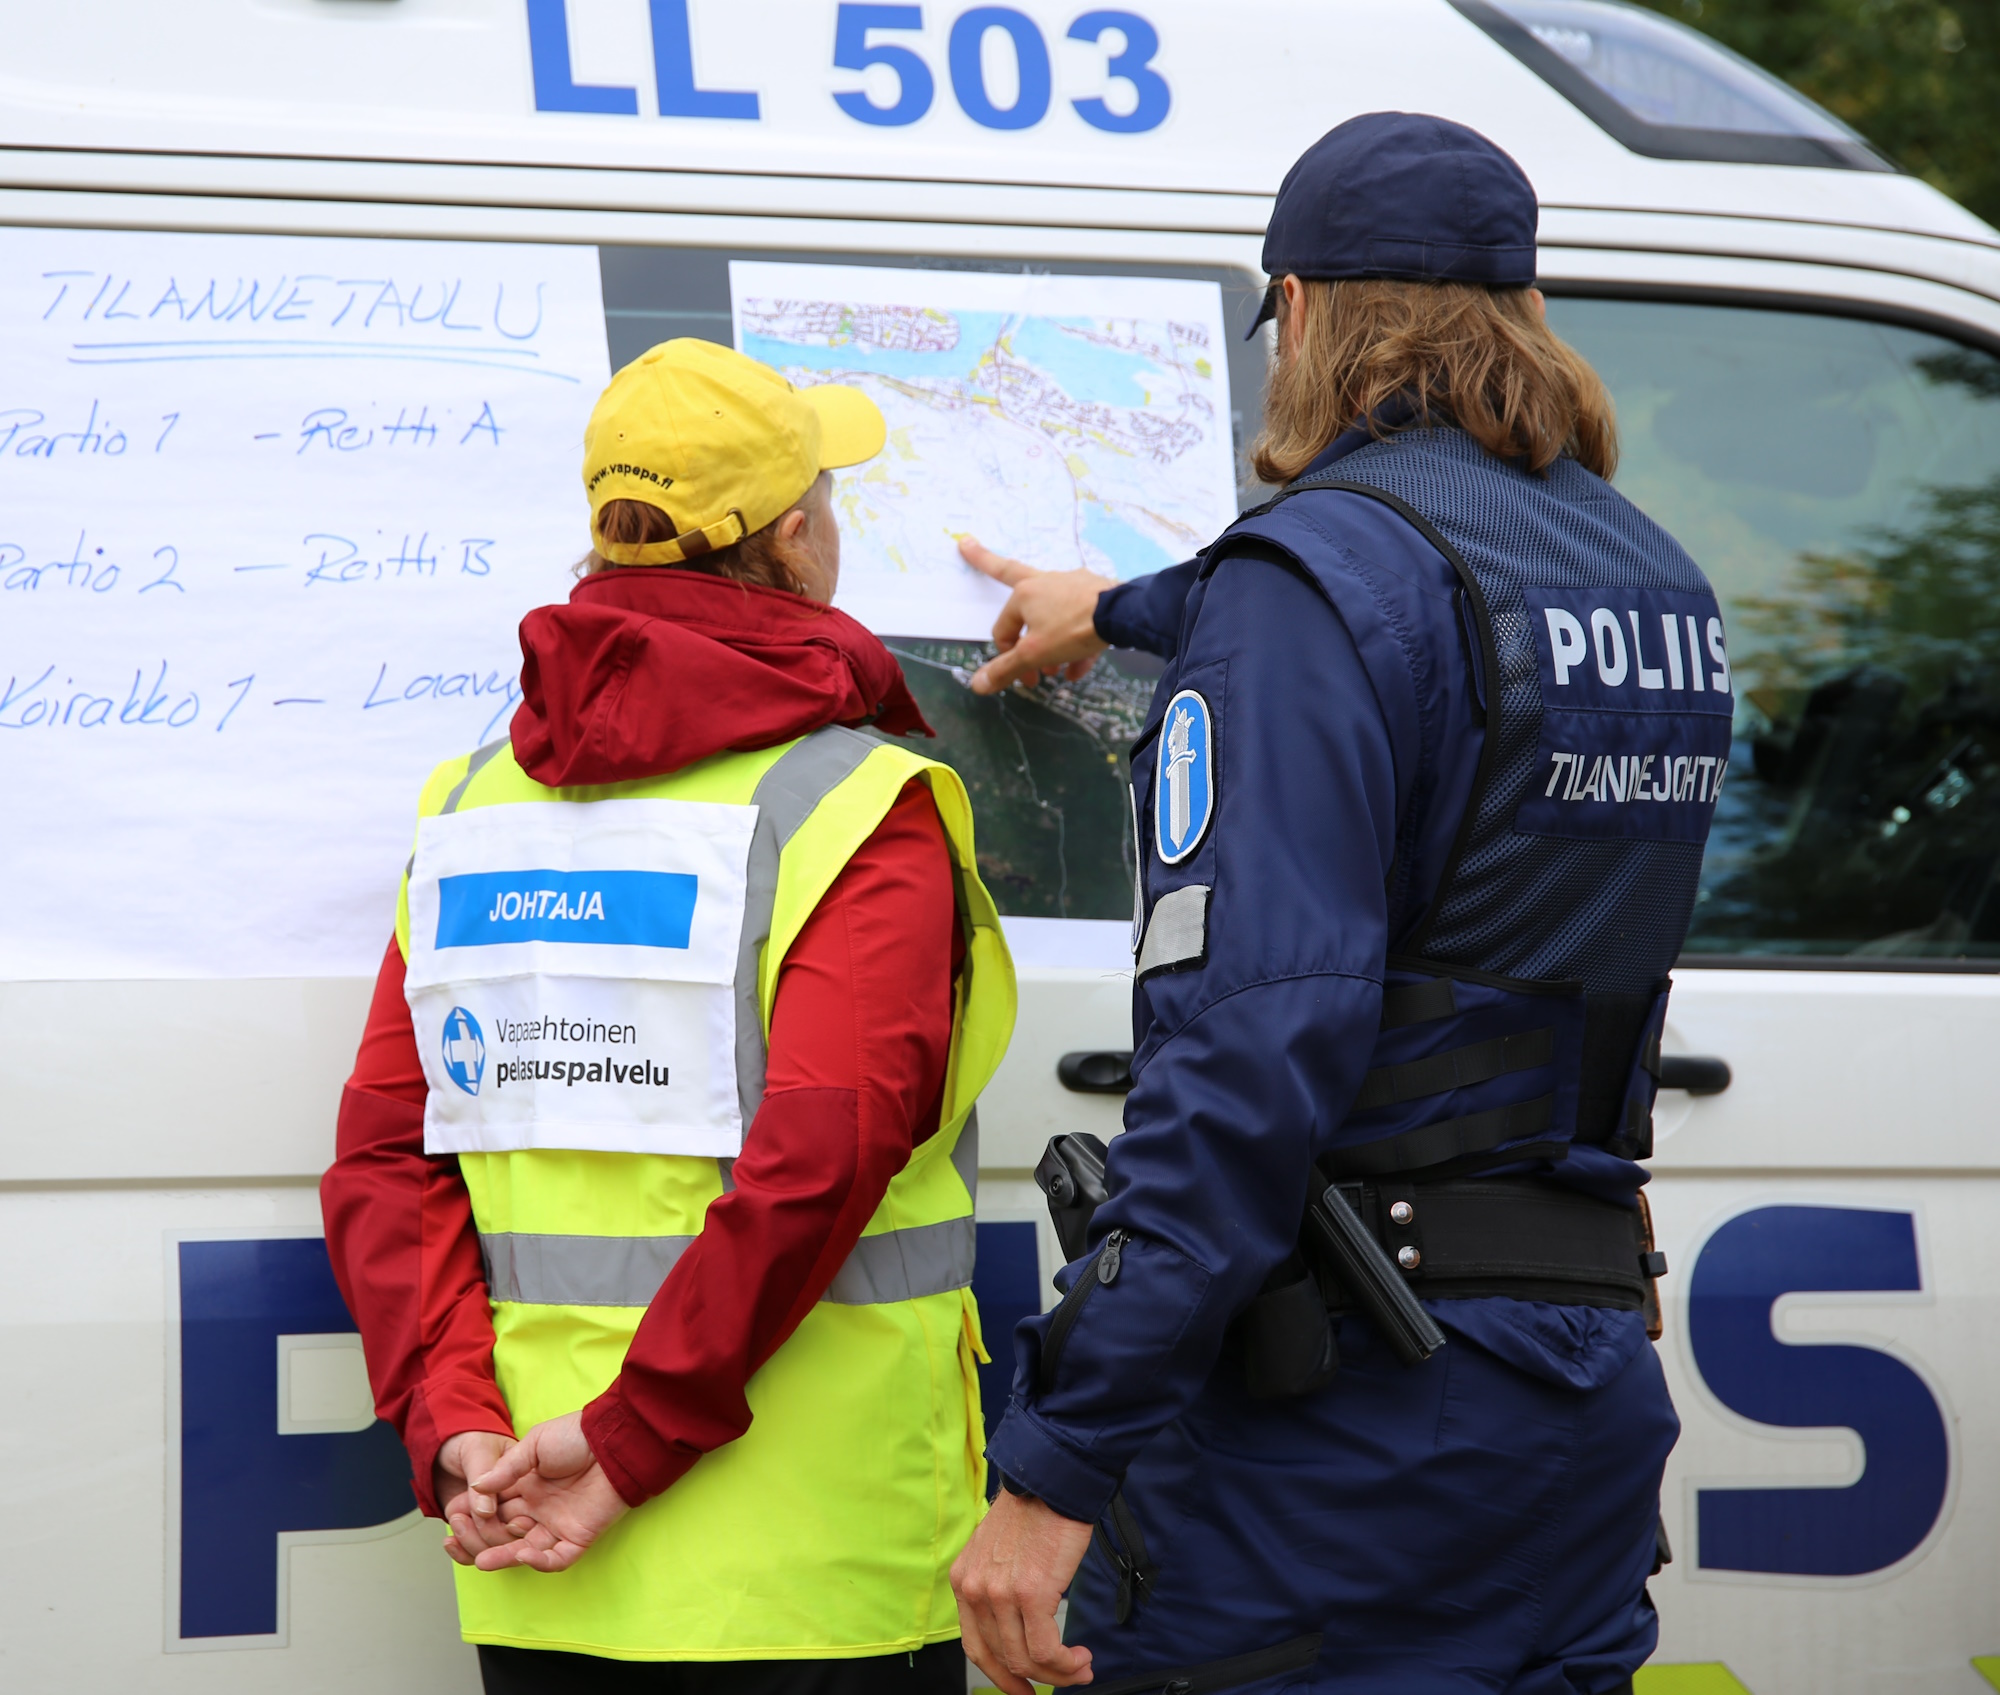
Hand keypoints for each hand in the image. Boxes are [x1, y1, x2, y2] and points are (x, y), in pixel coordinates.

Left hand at [435, 1430, 525, 1566]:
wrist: (445, 1444)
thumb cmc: (469, 1438)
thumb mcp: (478, 1448)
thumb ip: (484, 1474)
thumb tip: (486, 1511)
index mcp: (530, 1482)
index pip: (530, 1514)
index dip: (513, 1527)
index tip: (488, 1517)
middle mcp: (520, 1504)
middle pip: (515, 1537)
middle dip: (489, 1537)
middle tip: (465, 1518)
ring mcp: (499, 1518)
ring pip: (496, 1547)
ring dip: (473, 1542)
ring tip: (456, 1522)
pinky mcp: (479, 1528)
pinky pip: (477, 1548)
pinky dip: (463, 1549)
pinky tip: (451, 1543)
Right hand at [469, 1410, 630, 1573]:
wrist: (614, 1440)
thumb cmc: (576, 1436)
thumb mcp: (534, 1446)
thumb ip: (506, 1470)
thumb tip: (475, 1489)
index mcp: (527, 1487)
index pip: (494, 1510)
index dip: (474, 1518)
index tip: (454, 1521)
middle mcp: (539, 1509)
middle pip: (505, 1534)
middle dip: (482, 1541)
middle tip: (461, 1542)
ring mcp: (559, 1524)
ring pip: (526, 1550)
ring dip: (504, 1557)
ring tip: (482, 1561)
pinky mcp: (579, 1536)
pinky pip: (557, 1558)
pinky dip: (540, 1561)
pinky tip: (522, 1554)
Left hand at [951, 1488, 1096, 1692]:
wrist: (1052, 1481)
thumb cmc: (1034, 1512)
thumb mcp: (999, 1551)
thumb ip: (999, 1587)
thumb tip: (1021, 1627)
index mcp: (965, 1580)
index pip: (976, 1646)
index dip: (1001, 1676)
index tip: (1023, 1690)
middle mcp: (976, 1590)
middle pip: (1002, 1658)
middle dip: (1037, 1679)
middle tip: (1066, 1678)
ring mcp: (1001, 1594)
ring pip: (1026, 1660)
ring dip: (1058, 1672)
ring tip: (1081, 1667)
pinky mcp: (1031, 1594)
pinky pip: (1045, 1650)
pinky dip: (1065, 1663)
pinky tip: (1080, 1657)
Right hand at [959, 537, 1114, 695]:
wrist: (1122, 615)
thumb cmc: (1072, 630)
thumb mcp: (1035, 654)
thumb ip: (1006, 669)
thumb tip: (976, 685)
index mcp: (1024, 594)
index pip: (1004, 628)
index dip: (1008, 657)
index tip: (1022, 677)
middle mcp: (1044, 582)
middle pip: (1010, 574)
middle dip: (985, 561)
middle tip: (968, 546)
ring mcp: (1071, 584)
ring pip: (1051, 612)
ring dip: (1050, 642)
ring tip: (1058, 670)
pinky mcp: (1094, 591)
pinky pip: (1078, 618)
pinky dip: (1075, 643)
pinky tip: (1079, 667)